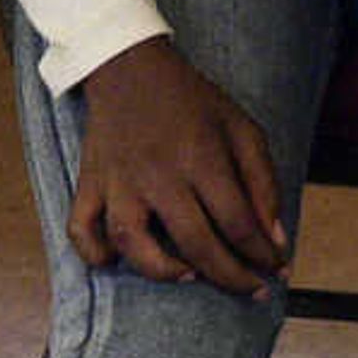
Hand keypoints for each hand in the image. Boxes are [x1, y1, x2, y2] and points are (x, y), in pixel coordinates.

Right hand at [67, 38, 289, 298]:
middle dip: (231, 277)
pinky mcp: (89, 182)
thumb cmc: (192, 100)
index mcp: (201, 157)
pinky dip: (95, 254)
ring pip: (133, 243)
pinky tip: (118, 260)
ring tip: (189, 275)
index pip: (238, 223)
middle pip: (195, 243)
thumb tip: (273, 239)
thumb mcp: (241, 128)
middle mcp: (158, 174)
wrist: (129, 67)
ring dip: (163, 271)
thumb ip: (262, 182)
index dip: (263, 255)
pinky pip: (81, 229)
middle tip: (251, 290)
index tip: (277, 269)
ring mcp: (118, 181)